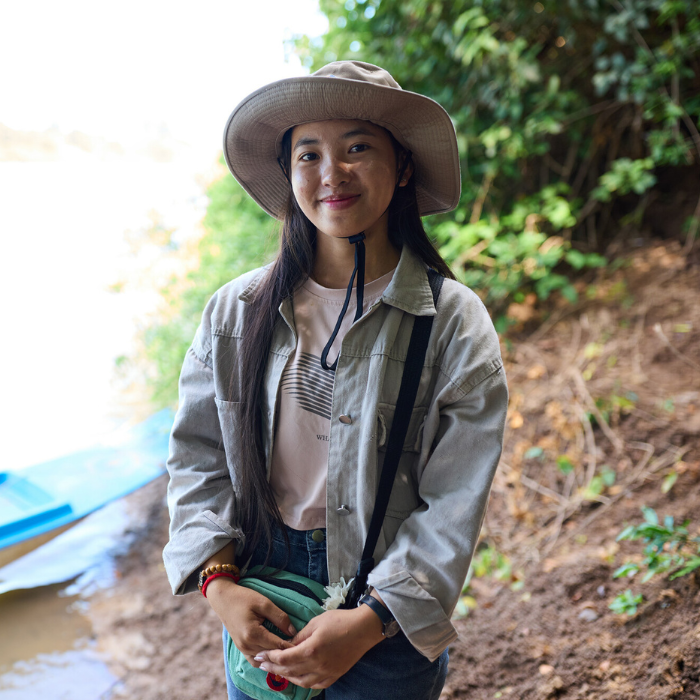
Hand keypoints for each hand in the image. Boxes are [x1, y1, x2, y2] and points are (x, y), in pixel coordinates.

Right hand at [206, 578, 296, 666]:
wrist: (223, 598)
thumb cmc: (243, 598)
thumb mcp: (264, 603)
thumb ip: (279, 617)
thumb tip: (293, 631)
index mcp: (253, 634)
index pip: (278, 646)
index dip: (292, 646)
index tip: (305, 645)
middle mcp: (247, 645)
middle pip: (272, 655)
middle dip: (285, 653)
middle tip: (300, 649)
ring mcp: (242, 649)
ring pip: (264, 660)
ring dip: (275, 657)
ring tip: (289, 651)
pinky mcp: (241, 648)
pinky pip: (255, 660)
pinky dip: (265, 659)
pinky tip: (274, 653)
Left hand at [254, 605, 384, 688]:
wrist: (363, 629)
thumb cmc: (340, 621)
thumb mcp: (316, 622)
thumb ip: (300, 636)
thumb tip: (287, 644)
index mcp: (311, 650)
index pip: (284, 659)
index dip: (269, 658)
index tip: (259, 656)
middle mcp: (317, 666)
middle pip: (289, 671)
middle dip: (273, 668)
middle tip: (261, 665)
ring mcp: (326, 673)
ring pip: (300, 681)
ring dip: (286, 677)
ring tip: (277, 671)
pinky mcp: (334, 676)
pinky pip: (314, 685)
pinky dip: (303, 682)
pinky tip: (298, 677)